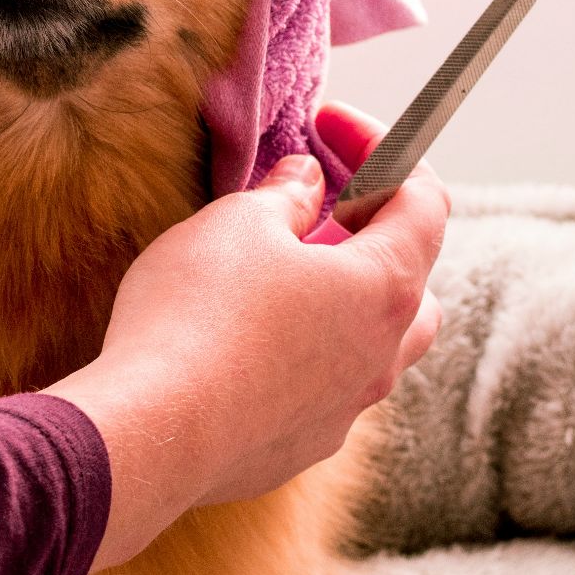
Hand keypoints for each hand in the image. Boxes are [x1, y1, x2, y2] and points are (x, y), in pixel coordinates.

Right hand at [47, 102, 449, 569]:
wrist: (152, 432)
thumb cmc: (197, 315)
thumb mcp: (238, 223)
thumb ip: (285, 196)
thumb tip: (307, 181)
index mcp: (385, 286)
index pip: (423, 200)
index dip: (381, 149)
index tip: (329, 126)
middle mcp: (383, 355)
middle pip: (412, 279)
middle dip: (373, 234)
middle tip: (317, 210)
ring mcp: (347, 410)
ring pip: (373, 344)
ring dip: (341, 302)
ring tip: (281, 279)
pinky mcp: (303, 447)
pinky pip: (324, 389)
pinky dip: (304, 356)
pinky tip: (245, 344)